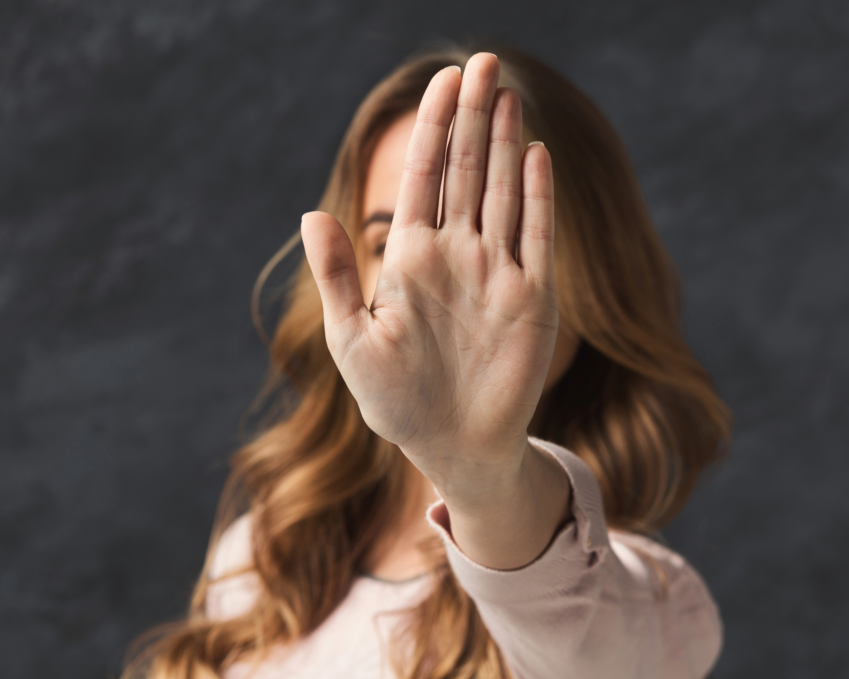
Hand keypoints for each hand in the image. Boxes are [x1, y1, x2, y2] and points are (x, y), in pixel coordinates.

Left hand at [300, 54, 557, 498]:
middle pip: (467, 171)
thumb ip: (337, 277)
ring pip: (504, 191)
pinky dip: (537, 197)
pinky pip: (537, 237)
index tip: (443, 80)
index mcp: (412, 259)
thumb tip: (310, 216)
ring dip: (505, 142)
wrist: (452, 446)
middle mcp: (458, 255)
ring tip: (506, 92)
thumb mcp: (352, 341)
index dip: (433, 128)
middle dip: (472, 116)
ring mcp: (497, 272)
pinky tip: (534, 154)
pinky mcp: (532, 298)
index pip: (425, 177)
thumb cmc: (395, 402)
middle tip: (481, 62)